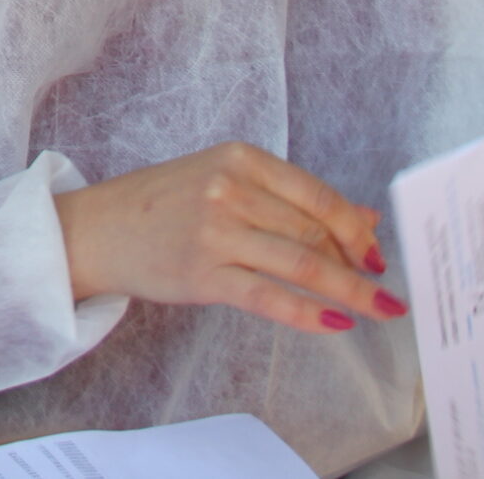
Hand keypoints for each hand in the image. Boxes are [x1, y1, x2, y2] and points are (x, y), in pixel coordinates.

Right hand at [53, 142, 403, 335]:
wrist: (97, 228)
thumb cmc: (164, 204)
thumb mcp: (227, 183)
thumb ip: (293, 199)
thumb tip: (365, 219)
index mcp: (240, 158)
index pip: (317, 196)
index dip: (356, 229)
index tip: (378, 256)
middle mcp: (229, 189)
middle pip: (314, 231)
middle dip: (358, 266)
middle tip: (386, 293)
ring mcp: (215, 232)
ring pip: (300, 263)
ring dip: (349, 292)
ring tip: (378, 311)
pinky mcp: (202, 274)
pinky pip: (268, 297)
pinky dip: (308, 313)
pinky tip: (335, 324)